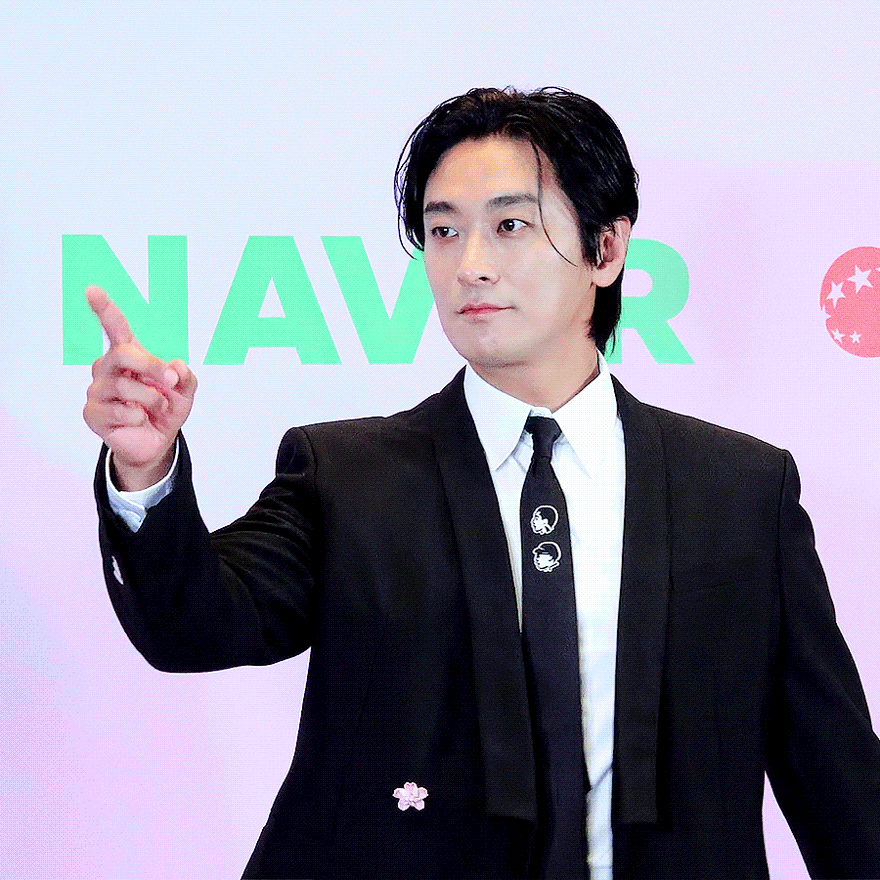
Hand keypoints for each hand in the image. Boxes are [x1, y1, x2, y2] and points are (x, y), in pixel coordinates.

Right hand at [83, 287, 196, 489]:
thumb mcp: (185, 394)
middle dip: (152, 366)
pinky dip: (139, 416)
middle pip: (123, 354)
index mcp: (129, 357)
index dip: (104, 309)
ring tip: (157, 407)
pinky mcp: (93, 413)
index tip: (93, 290)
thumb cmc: (165, 411)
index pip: (115, 328)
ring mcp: (97, 390)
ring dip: (152, 398)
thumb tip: (178, 365)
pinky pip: (120, 410)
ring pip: (125, 386)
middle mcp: (108, 369)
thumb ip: (187, 378)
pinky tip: (138, 420)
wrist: (156, 444)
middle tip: (171, 380)